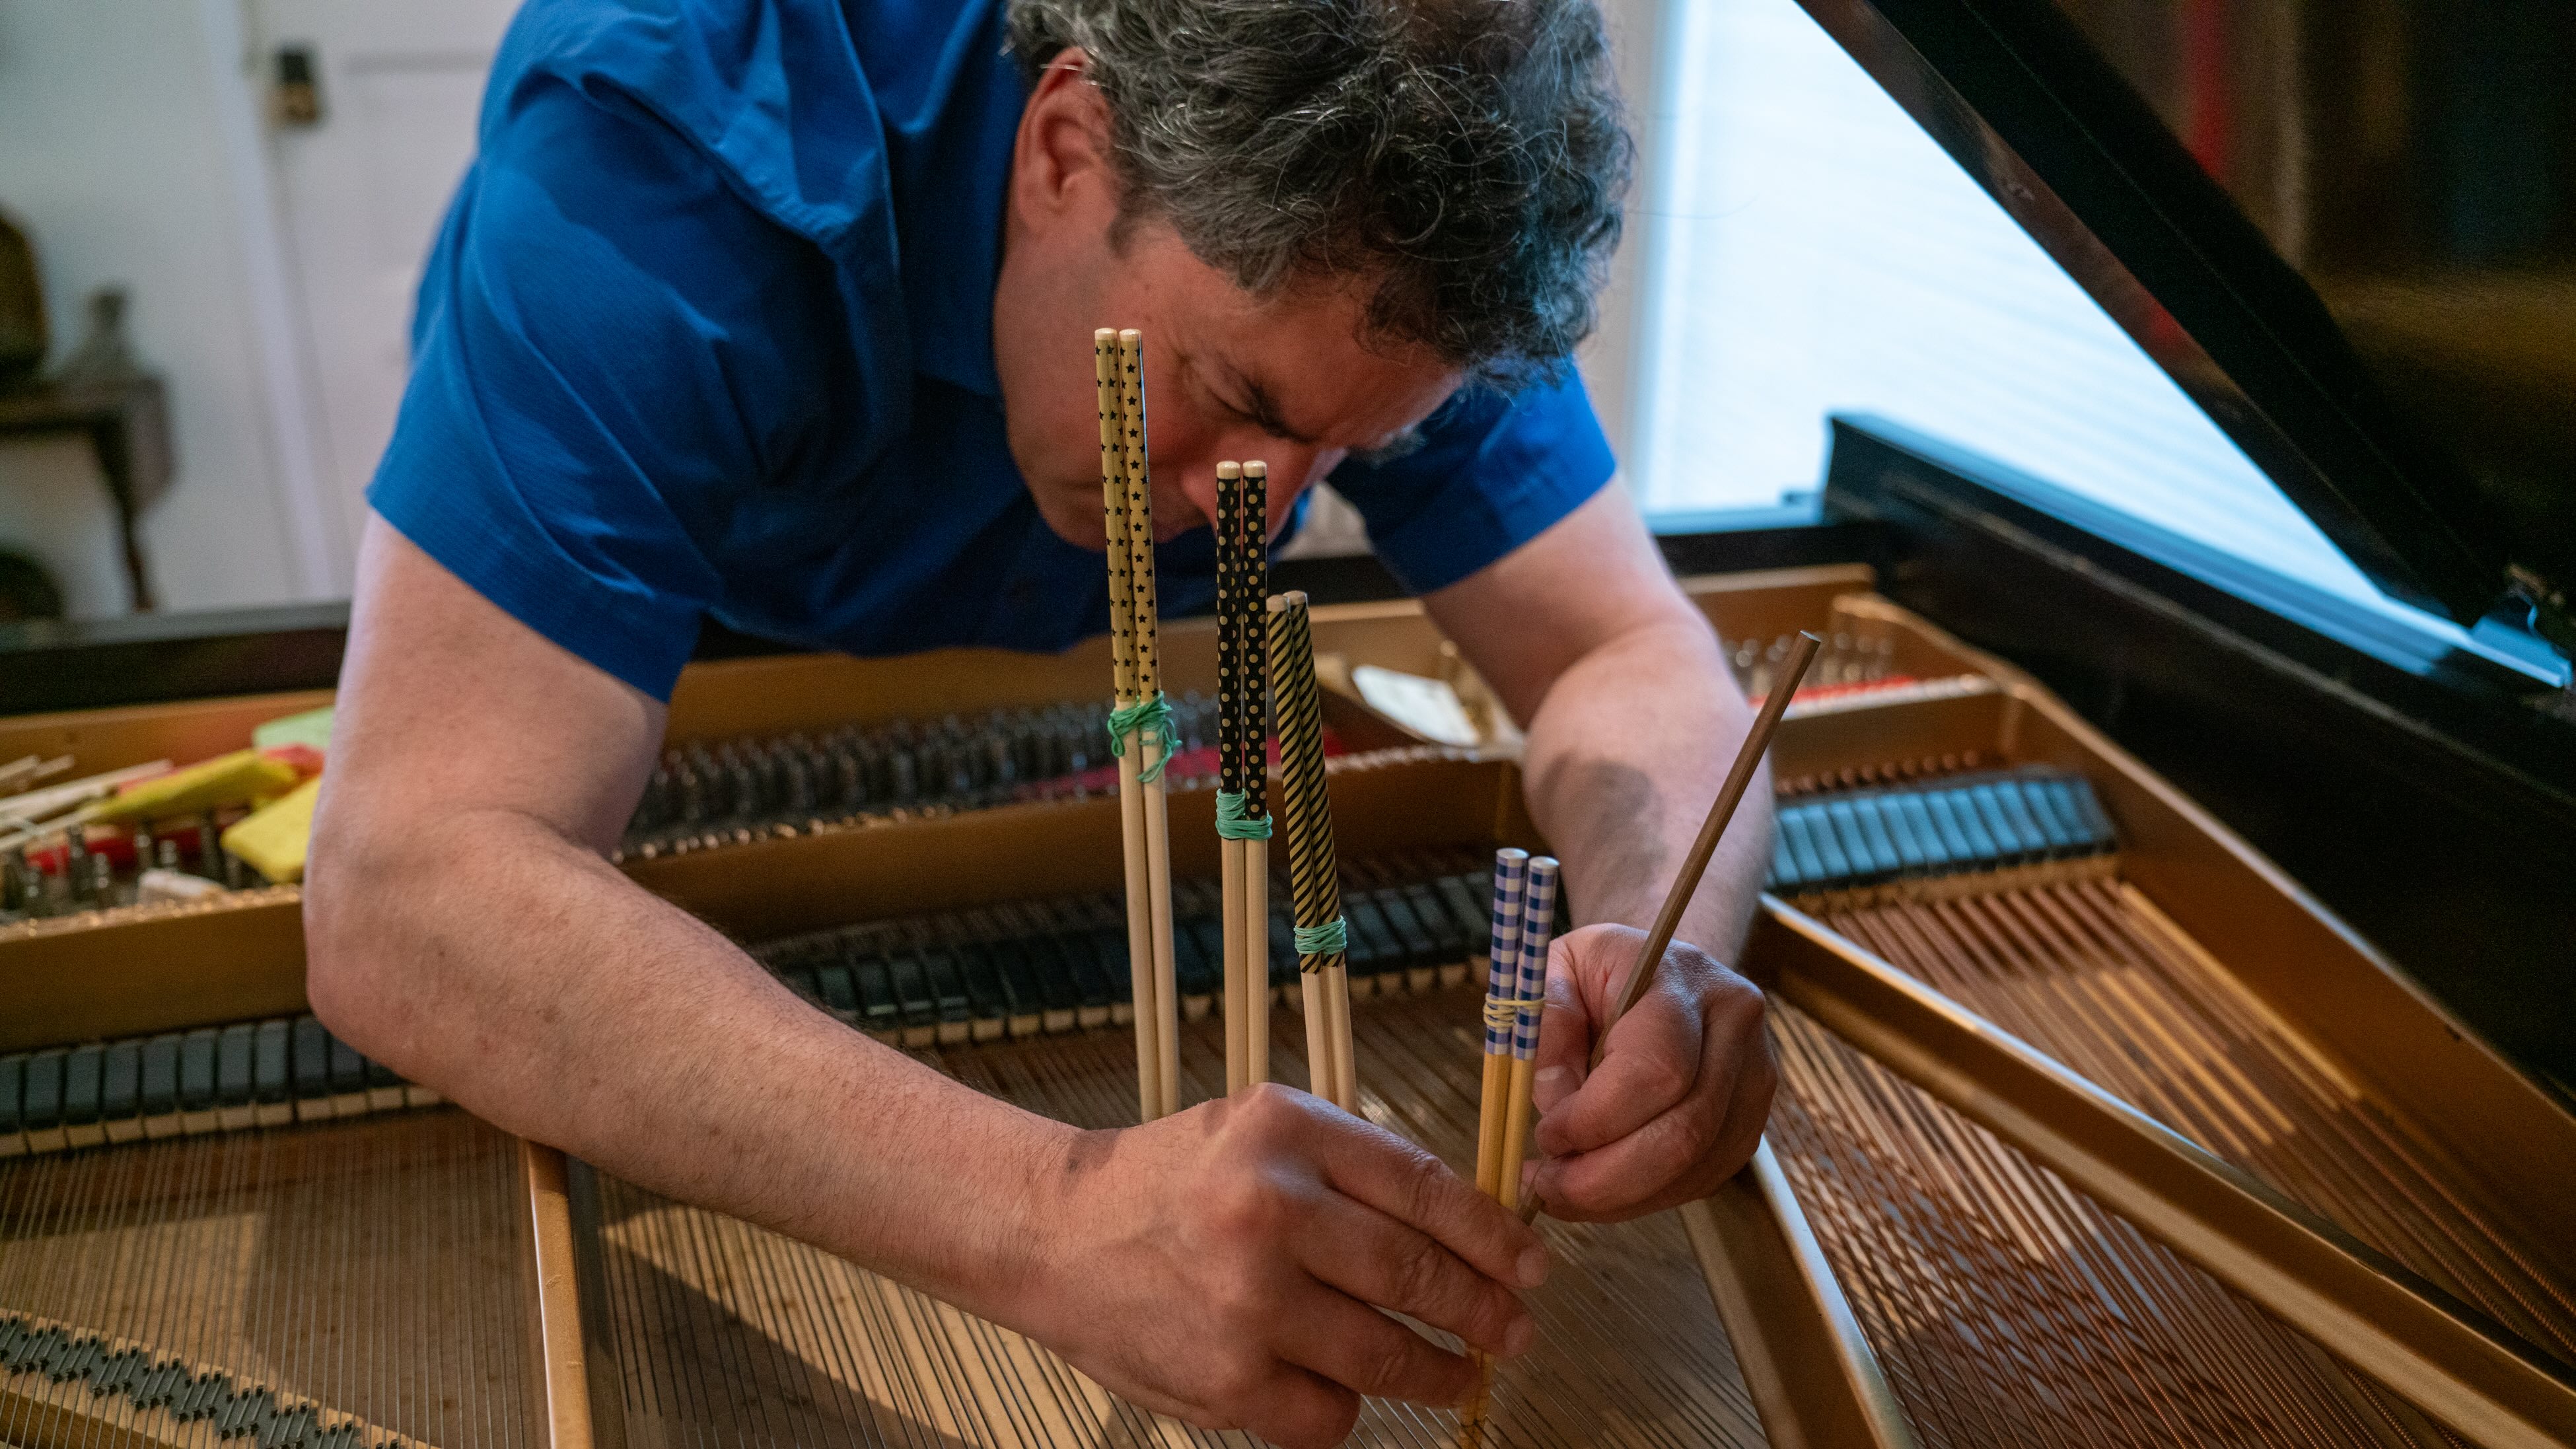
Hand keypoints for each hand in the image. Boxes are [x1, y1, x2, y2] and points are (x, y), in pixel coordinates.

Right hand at [1020, 1084, 1547, 1448]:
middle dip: (1484, 1311)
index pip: (1425, 1188)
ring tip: (1462, 1373)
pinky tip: (1350, 1389)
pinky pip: (1328, 1413)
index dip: (1494, 1236)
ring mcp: (1247, 1302)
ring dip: (1440, 1372)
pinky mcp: (1226, 1380)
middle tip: (1516, 1330)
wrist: (1055, 1233)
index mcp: (1286, 1131)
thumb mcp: (1262, 1128)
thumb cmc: (1175, 1180)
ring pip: (1386, 1354)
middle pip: (1417, 1274)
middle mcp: (1269, 1211)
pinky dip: (1351, 1407)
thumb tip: (1472, 1229)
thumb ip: (1355, 1167)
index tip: (1534, 1266)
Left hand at [1521, 923, 1775, 1220]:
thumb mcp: (1554, 971)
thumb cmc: (1601, 971)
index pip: (1657, 1068)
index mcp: (1684, 978)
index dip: (1596, 1119)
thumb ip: (1546, 1025)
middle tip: (1546, 1187)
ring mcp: (1754, 1078)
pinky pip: (1702, 1179)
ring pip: (1695, 1166)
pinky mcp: (1750, 1121)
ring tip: (1564, 1191)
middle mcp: (1735, 1026)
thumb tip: (1556, 1100)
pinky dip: (1645, 1197)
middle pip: (1685, 1131)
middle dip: (1605, 1177)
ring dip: (1621, 1197)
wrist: (1664, 970)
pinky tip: (1602, 1189)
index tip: (1546, 1135)